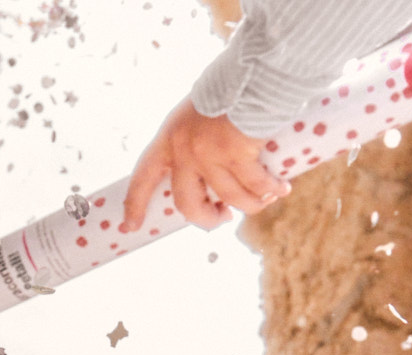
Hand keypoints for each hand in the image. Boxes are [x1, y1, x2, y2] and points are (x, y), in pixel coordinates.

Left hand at [123, 99, 287, 231]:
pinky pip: (254, 185)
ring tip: (265, 200)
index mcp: (169, 137)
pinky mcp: (236, 154)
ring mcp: (208, 153)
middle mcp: (183, 149)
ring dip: (249, 204)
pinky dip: (270, 189)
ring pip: (227, 198)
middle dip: (206, 218)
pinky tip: (282, 189)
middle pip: (186, 202)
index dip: (135, 203)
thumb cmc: (230, 87)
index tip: (130, 226)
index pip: (144, 176)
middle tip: (223, 217)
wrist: (251, 69)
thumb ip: (196, 141)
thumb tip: (211, 179)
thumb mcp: (198, 113)